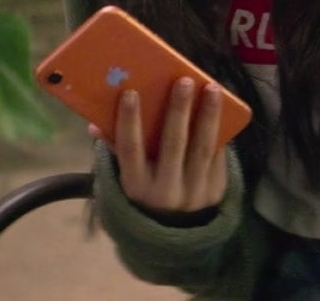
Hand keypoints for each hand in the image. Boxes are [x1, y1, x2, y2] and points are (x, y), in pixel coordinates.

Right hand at [90, 77, 229, 215]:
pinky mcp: (215, 191)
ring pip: (202, 148)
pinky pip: (218, 156)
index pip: (130, 150)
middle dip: (178, 110)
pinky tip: (224, 109)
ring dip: (208, 115)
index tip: (130, 92)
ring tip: (213, 88)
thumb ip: (116, 150)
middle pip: (173, 144)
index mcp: (136, 186)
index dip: (129, 121)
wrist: (175, 237)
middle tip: (184, 81)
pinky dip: (221, 132)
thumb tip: (94, 124)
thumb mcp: (127, 179)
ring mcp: (193, 192)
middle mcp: (165, 191)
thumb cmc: (146, 195)